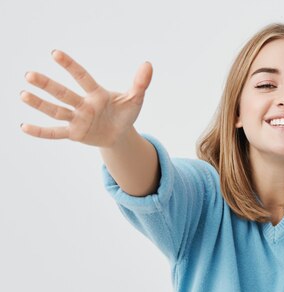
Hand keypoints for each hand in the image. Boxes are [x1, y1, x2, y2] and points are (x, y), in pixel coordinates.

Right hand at [20, 49, 151, 147]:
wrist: (121, 134)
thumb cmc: (125, 113)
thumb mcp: (135, 99)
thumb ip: (140, 83)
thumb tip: (148, 64)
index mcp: (97, 94)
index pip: (82, 77)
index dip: (70, 66)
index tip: (55, 54)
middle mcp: (83, 104)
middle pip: (63, 93)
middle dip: (47, 85)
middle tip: (29, 75)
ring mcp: (77, 119)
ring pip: (56, 110)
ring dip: (40, 104)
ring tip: (23, 94)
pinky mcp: (75, 134)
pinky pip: (56, 133)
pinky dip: (41, 132)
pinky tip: (25, 126)